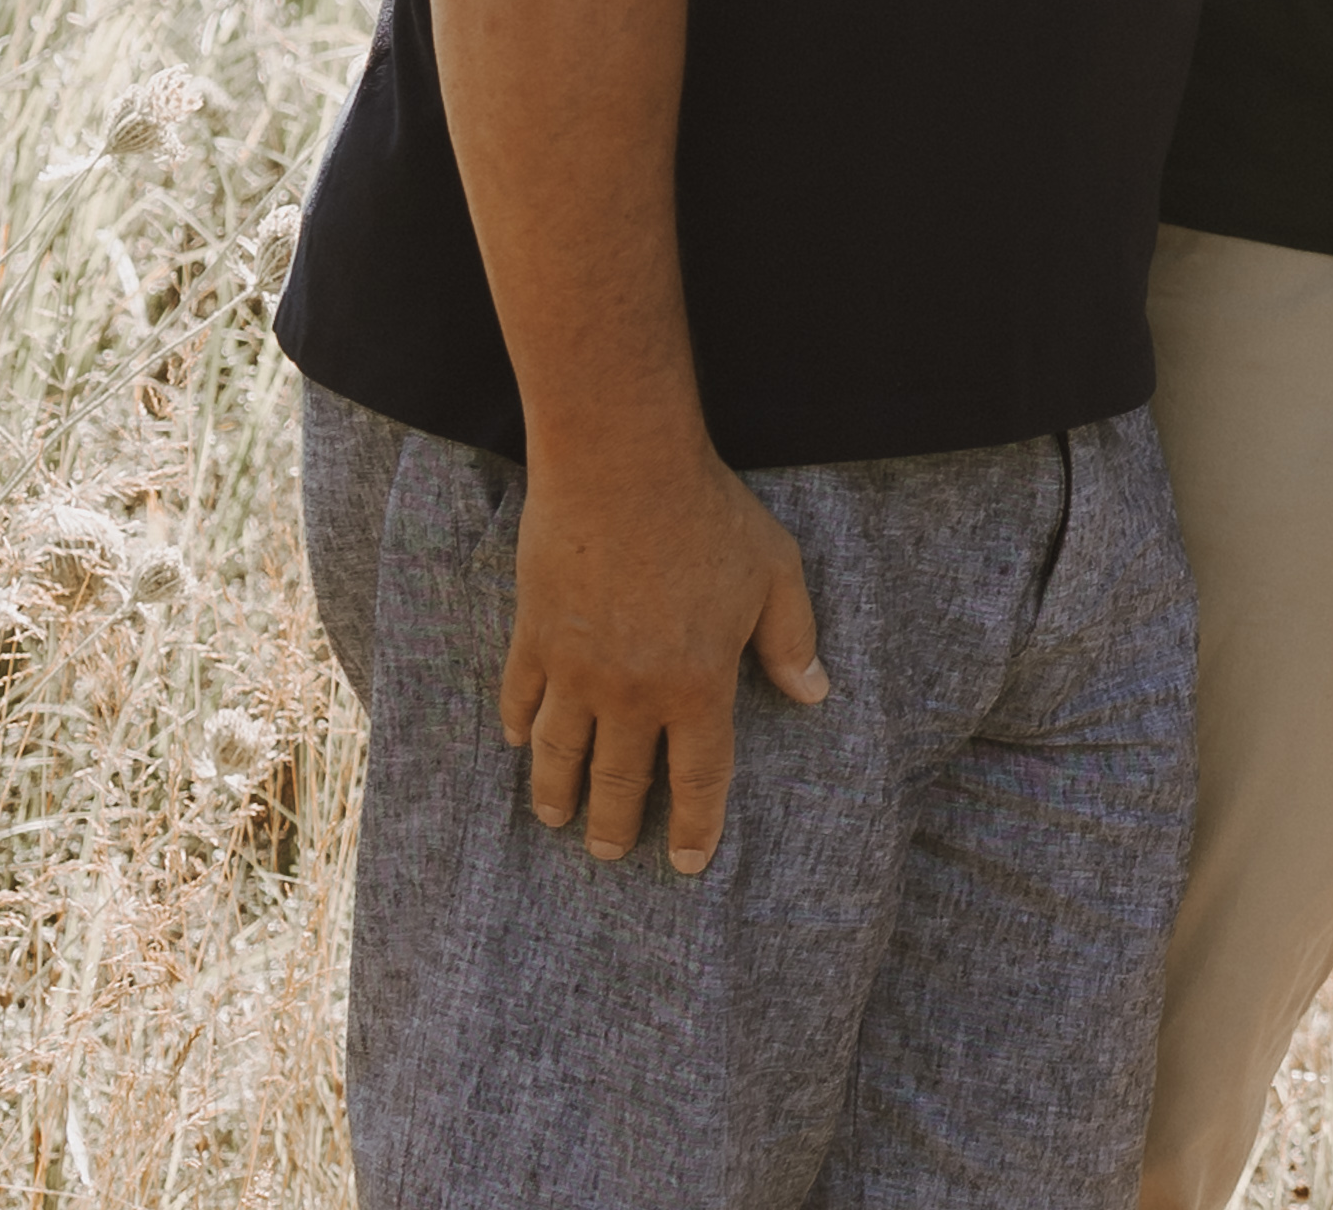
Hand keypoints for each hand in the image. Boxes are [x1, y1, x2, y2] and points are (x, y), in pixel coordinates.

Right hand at [501, 445, 830, 873]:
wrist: (623, 470)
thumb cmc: (710, 516)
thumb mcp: (775, 574)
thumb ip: (792, 640)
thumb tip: (814, 694)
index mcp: (697, 685)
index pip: (697, 777)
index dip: (693, 825)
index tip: (687, 863)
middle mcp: (631, 693)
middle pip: (619, 779)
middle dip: (615, 824)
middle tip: (609, 852)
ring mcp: (575, 669)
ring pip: (560, 753)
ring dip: (557, 792)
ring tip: (557, 819)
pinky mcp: (534, 638)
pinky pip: (521, 698)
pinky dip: (519, 725)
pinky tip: (519, 742)